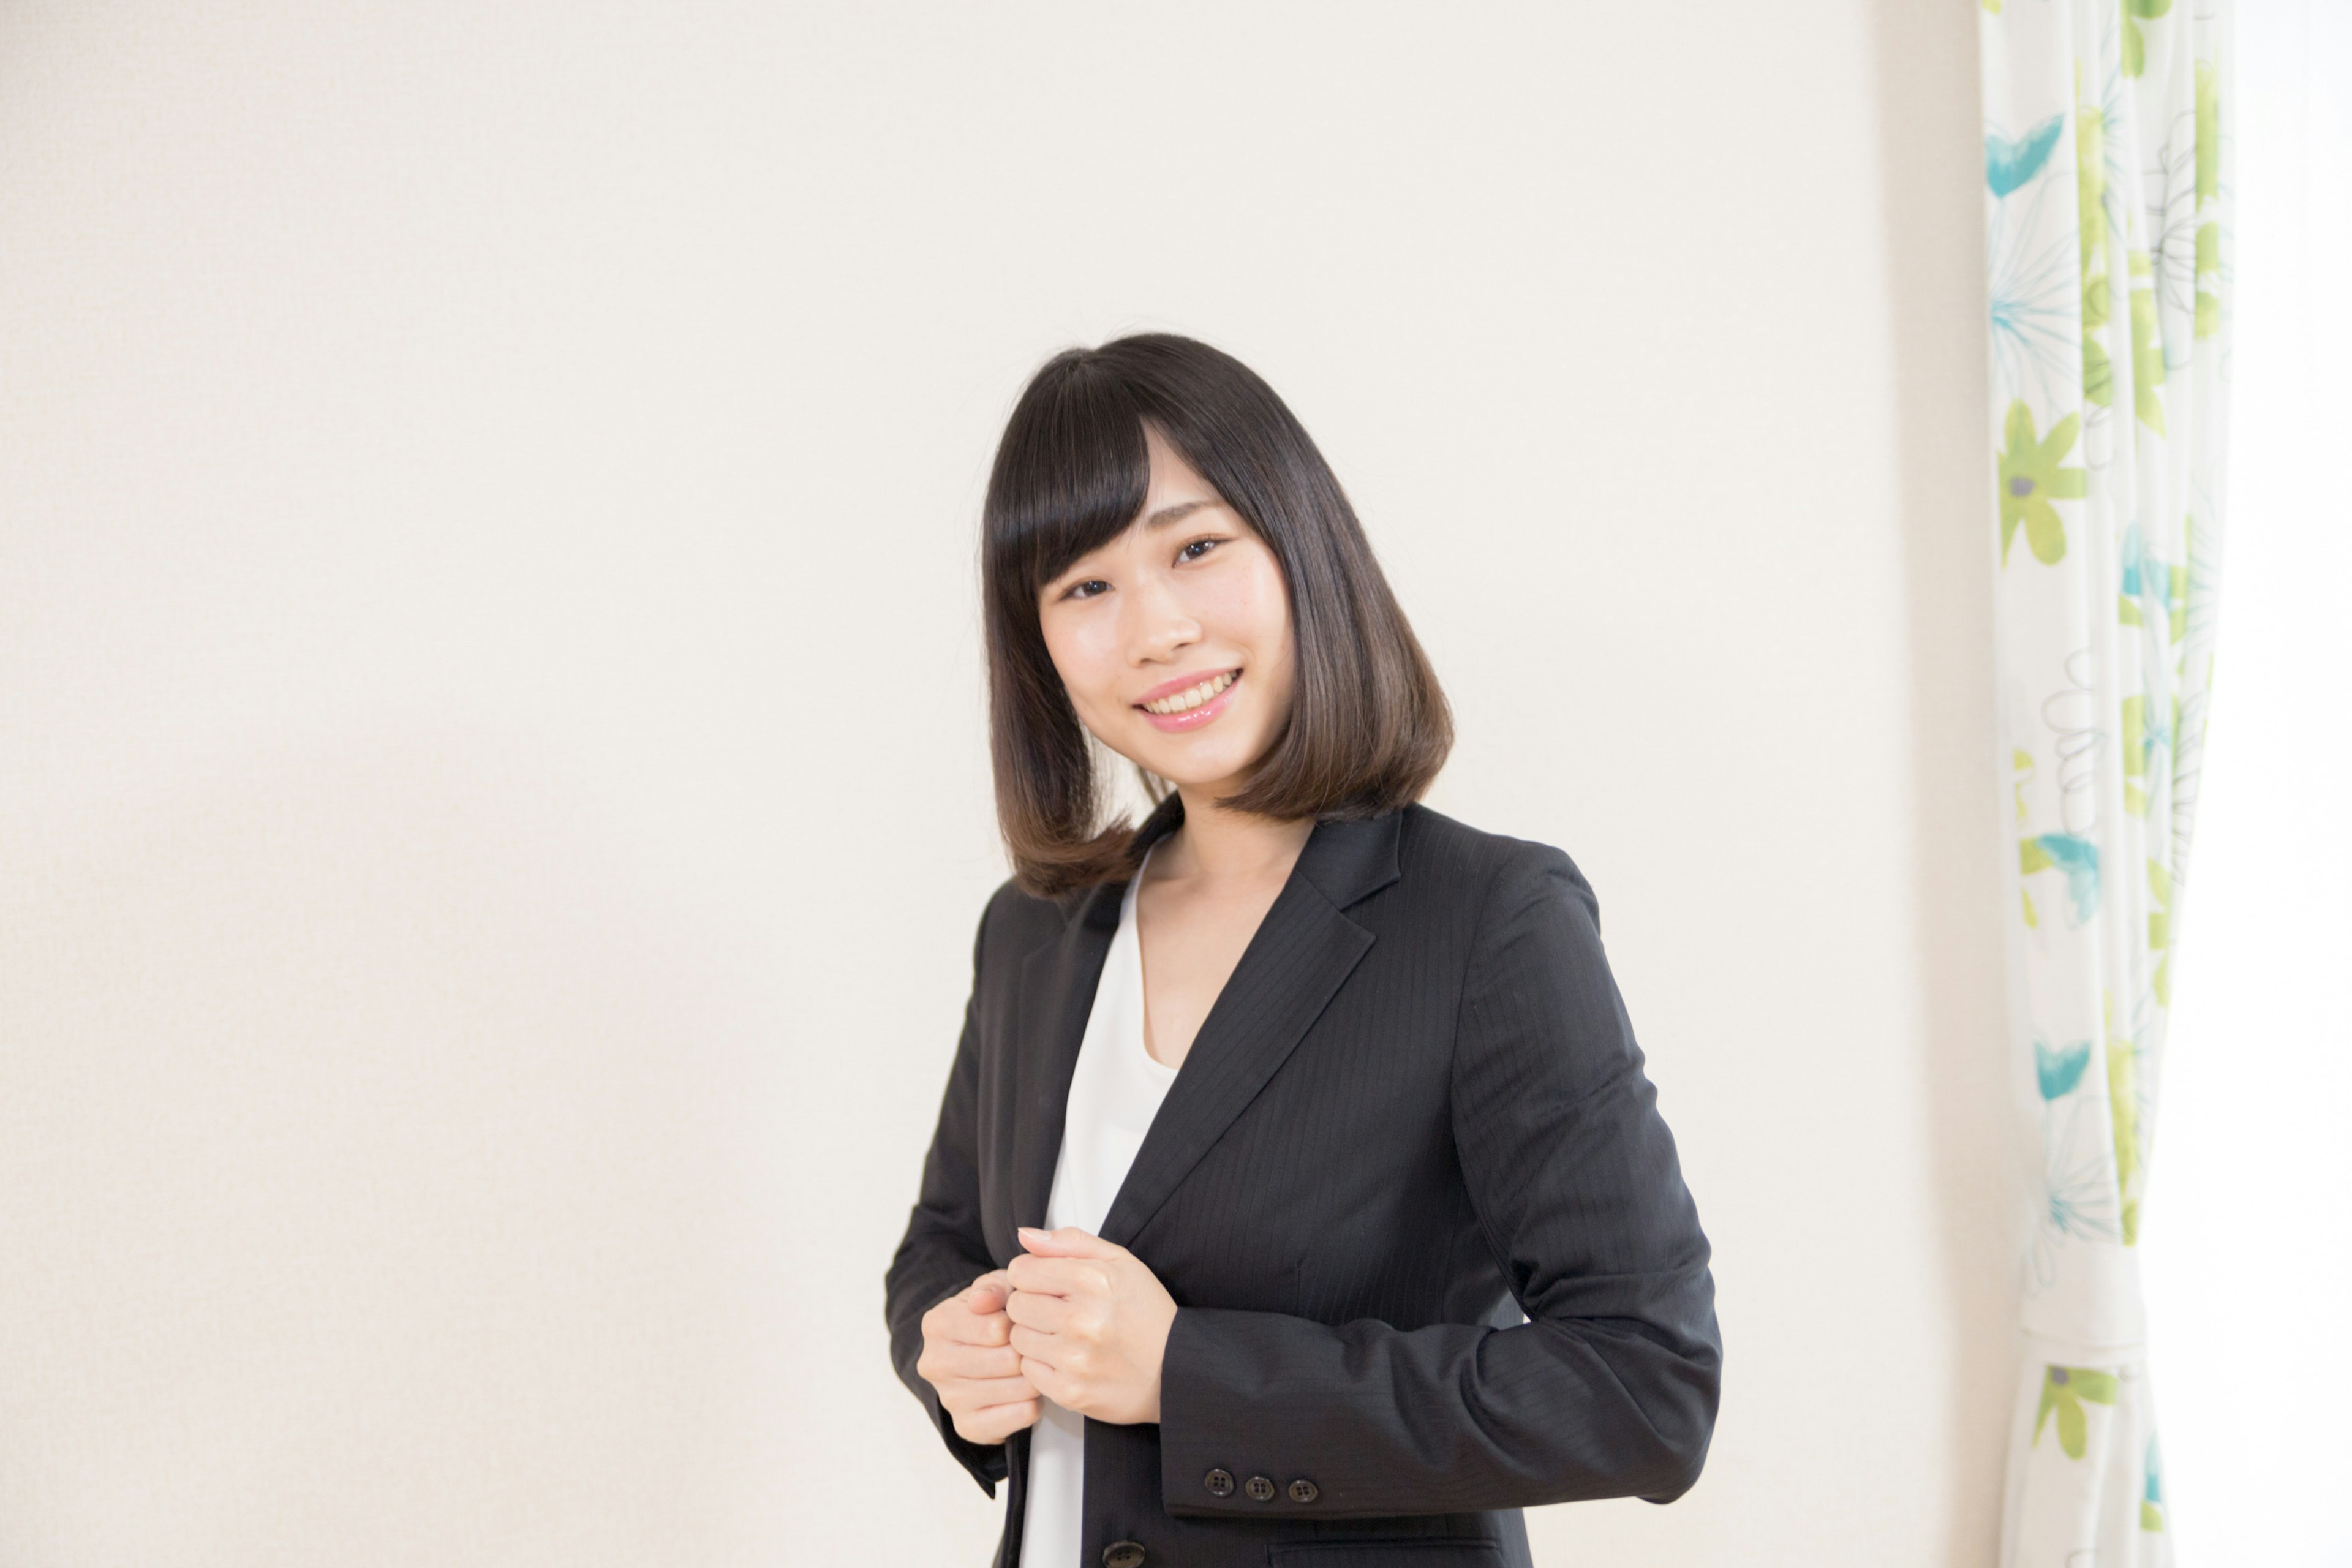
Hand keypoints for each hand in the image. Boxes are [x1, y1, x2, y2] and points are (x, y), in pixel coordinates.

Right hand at [915, 1269, 1041, 1444]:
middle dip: (1029, 1353)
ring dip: (1035, 1377)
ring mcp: (949, 1398)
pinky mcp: (967, 1427)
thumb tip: (983, 1300)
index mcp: (937, 1323)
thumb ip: (994, 1288)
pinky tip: (1027, 1391)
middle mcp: (935, 1363)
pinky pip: (1021, 1415)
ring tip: (1032, 1367)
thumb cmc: (993, 1316)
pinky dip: (1034, 1402)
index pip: (996, 1329)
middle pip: (1007, 1361)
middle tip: (1034, 1348)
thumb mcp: (997, 1290)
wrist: (978, 1355)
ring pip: (1019, 1389)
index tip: (1022, 1324)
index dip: (1021, 1325)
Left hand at [1005, 1226, 1176, 1425]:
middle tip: (1058, 1312)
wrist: (1175, 1371)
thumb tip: (1024, 1235)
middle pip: (1016, 1305)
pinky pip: (1028, 1371)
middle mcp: (1081, 1320)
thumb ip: (1070, 1242)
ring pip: (1018, 1339)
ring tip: (1064, 1337)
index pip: (1021, 1271)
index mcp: (1093, 1280)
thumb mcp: (1120, 1262)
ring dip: (1035, 1336)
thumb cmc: (1146, 1313)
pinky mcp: (1070, 1392)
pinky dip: (1043, 1365)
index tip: (1048, 1284)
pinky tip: (1067, 1359)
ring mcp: (1075, 1359)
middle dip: (1031, 1305)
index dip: (1031, 1275)